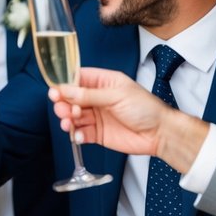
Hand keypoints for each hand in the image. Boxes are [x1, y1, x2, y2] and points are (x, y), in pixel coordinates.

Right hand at [49, 67, 208, 172]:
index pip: (78, 79)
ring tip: (69, 123)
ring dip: (67, 119)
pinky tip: (79, 135)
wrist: (160, 133)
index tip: (55, 91)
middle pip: (72, 99)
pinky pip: (81, 133)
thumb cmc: (146, 108)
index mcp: (104, 83)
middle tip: (64, 109)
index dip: (65, 84)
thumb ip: (90, 95)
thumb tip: (67, 90)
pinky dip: (76, 135)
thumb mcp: (116, 96)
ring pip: (73, 116)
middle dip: (64, 104)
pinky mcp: (98, 134)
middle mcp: (98, 99)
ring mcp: (97, 116)